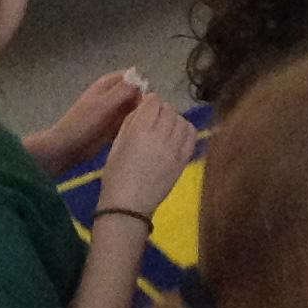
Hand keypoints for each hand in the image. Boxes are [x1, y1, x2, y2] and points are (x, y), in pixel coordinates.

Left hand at [38, 70, 144, 173]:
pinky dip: (134, 126)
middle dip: (142, 102)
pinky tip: (137, 133)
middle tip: (144, 116)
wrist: (68, 148)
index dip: (141, 86)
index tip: (145, 100)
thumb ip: (124, 90)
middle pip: (136, 93)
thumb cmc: (83, 123)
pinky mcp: (115, 126)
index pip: (133, 77)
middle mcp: (113, 95)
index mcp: (109, 84)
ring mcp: (114, 111)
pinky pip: (130, 122)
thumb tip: (143, 79)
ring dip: (139, 115)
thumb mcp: (104, 103)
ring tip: (142, 126)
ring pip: (135, 108)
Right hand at [98, 93, 197, 217]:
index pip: (153, 101)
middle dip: (161, 109)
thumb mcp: (116, 145)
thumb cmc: (116, 175)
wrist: (128, 206)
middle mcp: (160, 135)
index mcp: (139, 131)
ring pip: (182, 119)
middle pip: (169, 108)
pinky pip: (191, 135)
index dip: (149, 101)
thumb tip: (143, 108)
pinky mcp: (183, 159)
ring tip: (166, 127)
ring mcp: (174, 148)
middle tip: (154, 118)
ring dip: (174, 119)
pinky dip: (185, 130)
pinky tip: (177, 135)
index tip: (146, 107)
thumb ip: (130, 122)